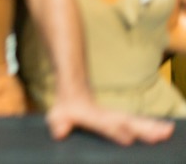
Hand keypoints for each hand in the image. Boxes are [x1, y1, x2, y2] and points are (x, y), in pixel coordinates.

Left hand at [46, 98, 173, 144]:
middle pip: (128, 122)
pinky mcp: (122, 118)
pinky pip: (139, 122)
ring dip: (153, 127)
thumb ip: (58, 123)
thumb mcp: (58, 114)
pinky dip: (154, 126)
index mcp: (93, 117)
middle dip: (143, 128)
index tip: (128, 137)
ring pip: (137, 122)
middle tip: (160, 134)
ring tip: (168, 132)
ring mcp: (116, 116)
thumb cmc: (66, 105)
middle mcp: (108, 116)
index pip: (106, 125)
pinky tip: (167, 130)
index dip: (116, 130)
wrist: (73, 88)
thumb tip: (58, 132)